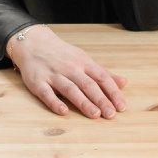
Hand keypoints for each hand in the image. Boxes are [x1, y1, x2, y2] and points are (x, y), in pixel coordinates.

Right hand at [6, 24, 127, 118]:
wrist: (33, 43)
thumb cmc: (62, 55)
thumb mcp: (84, 60)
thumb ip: (103, 73)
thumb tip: (124, 83)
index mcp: (83, 63)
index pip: (101, 78)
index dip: (112, 92)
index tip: (121, 106)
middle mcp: (70, 68)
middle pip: (88, 85)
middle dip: (100, 99)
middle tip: (111, 114)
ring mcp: (53, 75)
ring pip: (70, 89)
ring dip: (83, 102)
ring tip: (95, 115)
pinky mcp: (37, 82)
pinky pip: (47, 93)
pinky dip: (55, 102)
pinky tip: (64, 111)